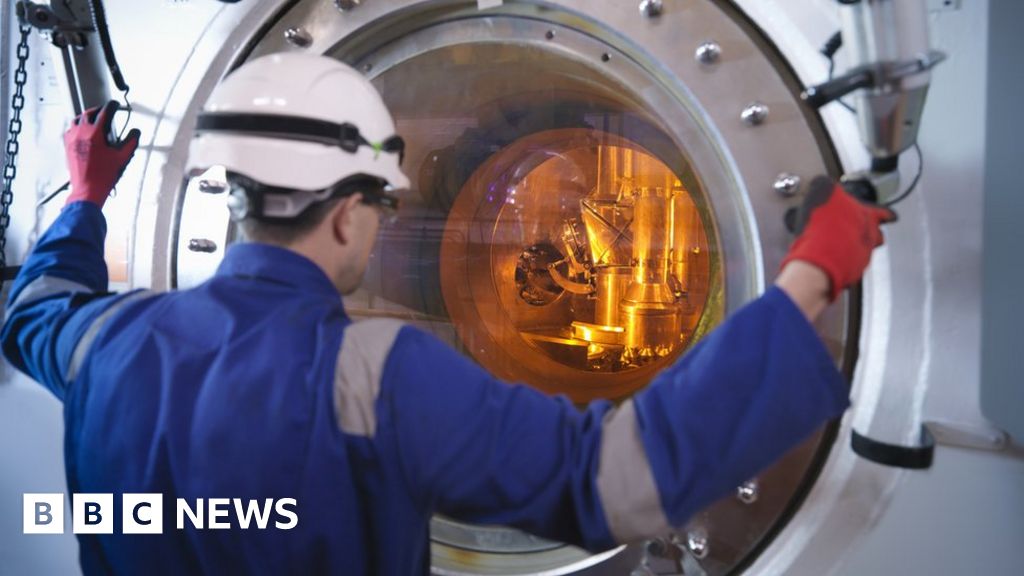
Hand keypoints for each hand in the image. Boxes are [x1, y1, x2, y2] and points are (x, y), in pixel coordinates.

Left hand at [63, 100, 140, 206]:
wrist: (88, 189)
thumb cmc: (102, 175)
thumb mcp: (122, 157)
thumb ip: (131, 142)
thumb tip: (135, 132)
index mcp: (95, 133)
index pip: (104, 113)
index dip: (112, 106)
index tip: (115, 105)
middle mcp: (81, 133)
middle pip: (88, 113)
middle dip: (98, 110)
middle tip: (105, 111)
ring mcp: (72, 139)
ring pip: (77, 120)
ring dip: (86, 117)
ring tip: (93, 119)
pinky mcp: (68, 147)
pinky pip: (70, 130)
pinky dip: (77, 127)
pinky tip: (82, 132)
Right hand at [781, 176, 896, 301]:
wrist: (816, 261)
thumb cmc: (822, 228)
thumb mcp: (821, 191)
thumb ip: (826, 185)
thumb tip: (823, 183)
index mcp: (866, 215)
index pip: (883, 211)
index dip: (885, 212)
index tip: (890, 215)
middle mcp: (868, 236)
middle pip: (877, 234)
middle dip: (872, 232)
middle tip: (864, 231)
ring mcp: (860, 256)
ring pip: (865, 251)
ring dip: (856, 247)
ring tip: (842, 246)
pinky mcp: (848, 273)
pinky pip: (849, 266)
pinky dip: (842, 262)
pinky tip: (829, 258)